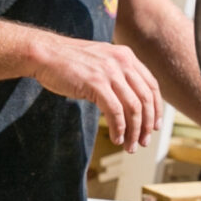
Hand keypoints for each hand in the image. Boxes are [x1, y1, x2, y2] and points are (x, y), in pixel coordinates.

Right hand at [29, 34, 163, 151]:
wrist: (44, 54)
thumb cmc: (68, 61)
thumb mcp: (100, 60)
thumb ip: (117, 73)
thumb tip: (129, 100)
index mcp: (126, 56)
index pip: (152, 85)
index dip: (156, 108)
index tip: (154, 126)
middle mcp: (122, 62)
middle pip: (146, 99)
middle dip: (146, 124)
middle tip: (143, 141)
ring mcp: (110, 72)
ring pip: (134, 108)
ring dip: (134, 131)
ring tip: (129, 146)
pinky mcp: (96, 84)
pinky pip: (115, 112)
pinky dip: (119, 129)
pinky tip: (116, 139)